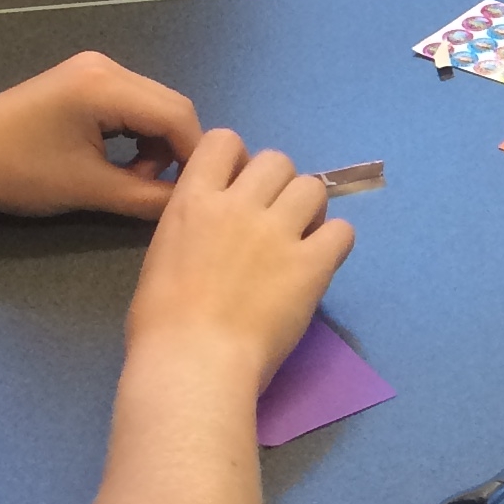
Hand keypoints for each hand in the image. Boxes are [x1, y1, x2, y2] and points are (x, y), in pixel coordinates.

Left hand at [0, 52, 202, 217]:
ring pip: (154, 106)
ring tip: (133, 180)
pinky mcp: (84, 80)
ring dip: (156, 144)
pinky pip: (132, 105)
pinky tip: (118, 162)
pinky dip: (136, 135)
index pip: (178, 116)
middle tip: (163, 191)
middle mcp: (107, 67)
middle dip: (176, 150)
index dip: (195, 156)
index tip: (198, 194)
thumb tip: (190, 206)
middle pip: (171, 106)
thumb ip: (146, 197)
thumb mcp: (87, 191)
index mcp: (106, 86)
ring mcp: (95, 69)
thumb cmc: (15, 174)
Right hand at [126, 129, 351, 384]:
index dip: (237, 161)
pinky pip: (342, 231)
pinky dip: (334, 243)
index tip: (237, 190)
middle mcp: (238, 204)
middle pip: (276, 160)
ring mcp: (278, 231)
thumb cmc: (160, 323)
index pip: (224, 141)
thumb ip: (193, 226)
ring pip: (312, 186)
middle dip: (277, 185)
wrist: (193, 361)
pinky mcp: (312, 264)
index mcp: (194, 200)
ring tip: (300, 240)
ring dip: (309, 209)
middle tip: (272, 220)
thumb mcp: (163, 254)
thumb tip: (216, 230)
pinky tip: (319, 263)